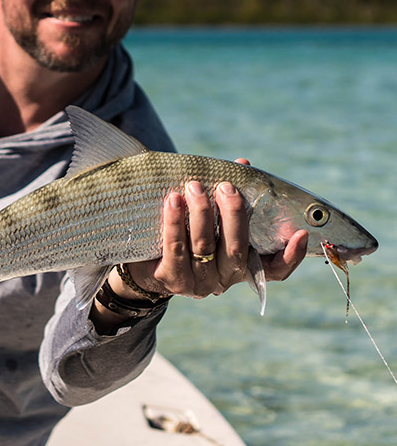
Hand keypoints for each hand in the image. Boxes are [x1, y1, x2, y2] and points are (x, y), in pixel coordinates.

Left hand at [124, 178, 307, 299]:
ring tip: (195, 186)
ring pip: (204, 247)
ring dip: (201, 213)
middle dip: (232, 215)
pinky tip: (173, 200)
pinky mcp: (171, 279)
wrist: (145, 261)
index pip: (274, 270)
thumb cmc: (186, 231)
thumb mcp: (210, 215)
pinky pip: (175, 248)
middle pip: (235, 249)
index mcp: (240, 265)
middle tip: (226, 187)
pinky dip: (176, 222)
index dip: (290, 256)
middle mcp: (223, 279)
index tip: (301, 233)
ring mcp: (197, 282)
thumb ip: (228, 195)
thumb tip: (243, 163)